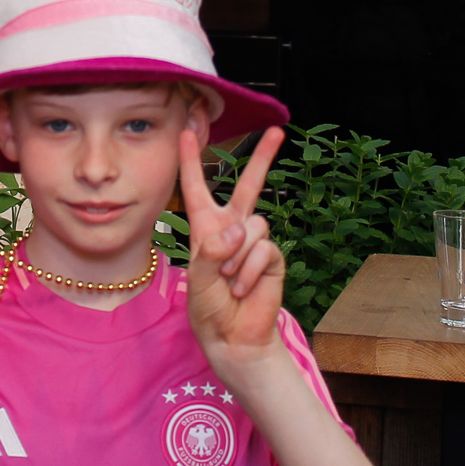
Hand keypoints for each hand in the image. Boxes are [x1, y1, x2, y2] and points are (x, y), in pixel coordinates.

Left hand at [180, 126, 287, 368]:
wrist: (233, 336)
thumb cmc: (208, 306)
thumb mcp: (197, 275)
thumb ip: (213, 249)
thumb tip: (240, 230)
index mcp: (205, 226)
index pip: (197, 186)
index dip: (191, 158)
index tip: (188, 130)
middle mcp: (232, 228)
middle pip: (248, 185)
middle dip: (263, 157)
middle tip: (277, 131)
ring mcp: (254, 241)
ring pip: (253, 226)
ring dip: (237, 257)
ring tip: (229, 281)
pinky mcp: (272, 257)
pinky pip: (263, 249)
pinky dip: (249, 270)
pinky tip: (243, 288)